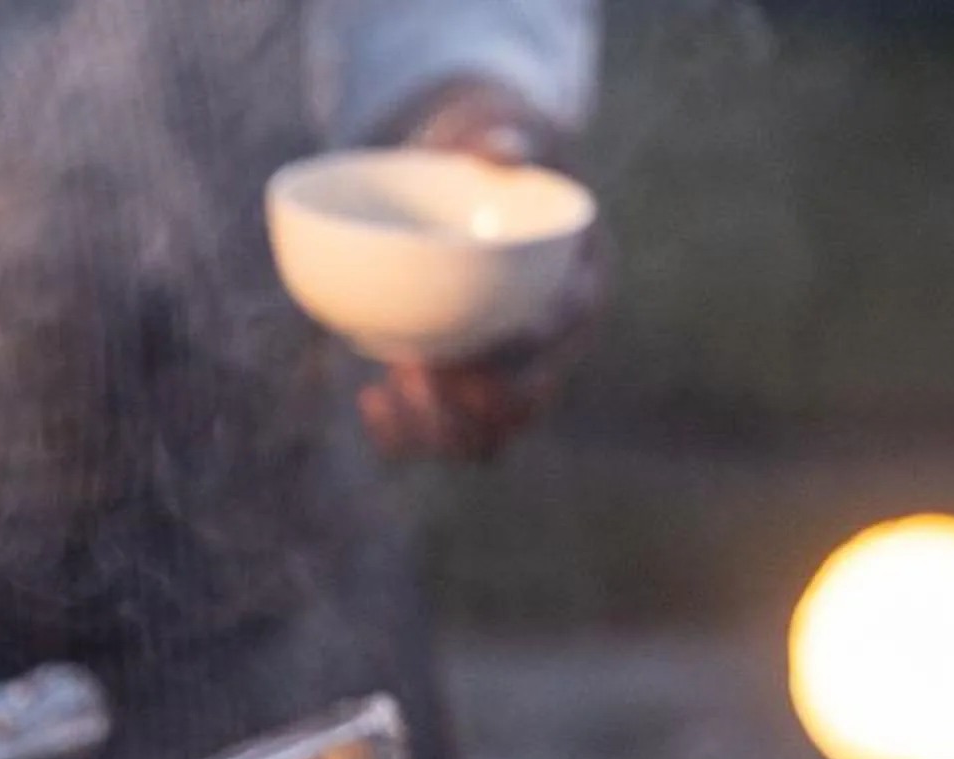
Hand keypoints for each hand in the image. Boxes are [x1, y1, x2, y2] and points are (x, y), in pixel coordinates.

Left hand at [357, 81, 607, 462]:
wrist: (450, 171)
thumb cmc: (478, 145)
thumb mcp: (490, 127)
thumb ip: (498, 136)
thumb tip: (501, 151)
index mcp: (583, 272)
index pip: (568, 321)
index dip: (523, 347)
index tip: (465, 350)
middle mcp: (557, 335)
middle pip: (530, 398)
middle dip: (472, 403)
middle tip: (413, 370)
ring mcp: (513, 368)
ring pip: (491, 436)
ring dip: (437, 429)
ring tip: (386, 388)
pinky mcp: (468, 384)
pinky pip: (449, 435)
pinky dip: (409, 434)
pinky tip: (370, 397)